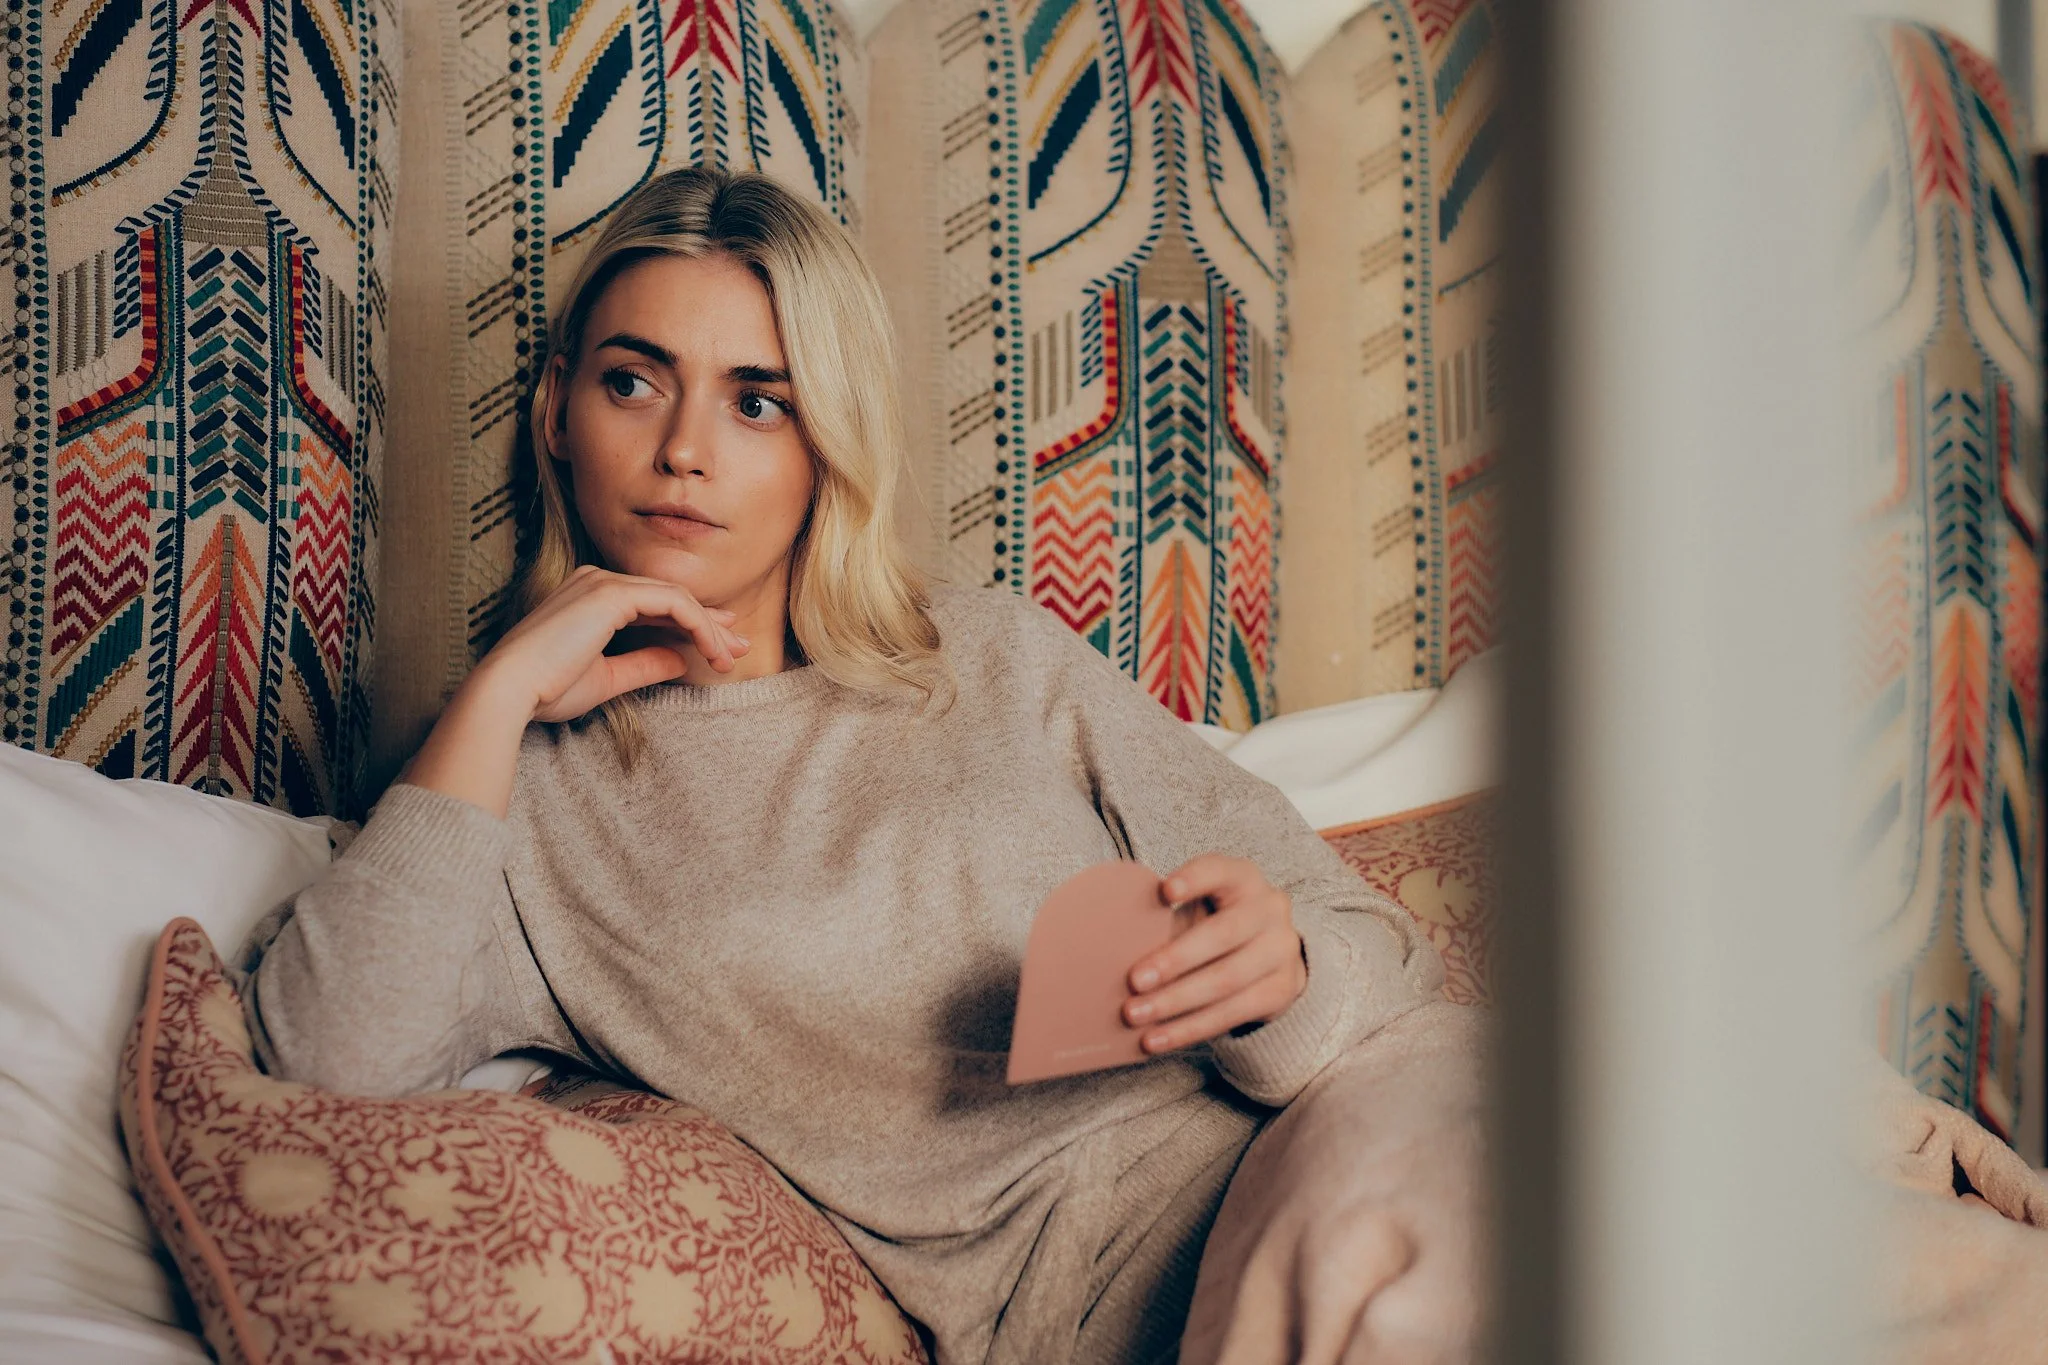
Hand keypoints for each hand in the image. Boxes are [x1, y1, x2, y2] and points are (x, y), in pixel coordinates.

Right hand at [401, 566, 748, 817]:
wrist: (510, 691)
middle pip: (668, 597)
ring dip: (709, 628)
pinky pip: (673, 604)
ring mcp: (603, 582)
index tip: (719, 644)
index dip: (690, 622)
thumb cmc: (546, 690)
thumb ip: (645, 664)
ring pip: (676, 598)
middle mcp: (597, 580)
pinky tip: (713, 651)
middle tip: (740, 645)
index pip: (653, 604)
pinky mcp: (611, 594)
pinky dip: (699, 626)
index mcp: (590, 595)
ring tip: (732, 656)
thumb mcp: (607, 677)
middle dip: (709, 622)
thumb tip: (682, 660)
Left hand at [1122, 854, 1306, 1053]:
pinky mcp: (1281, 990)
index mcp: (1243, 878)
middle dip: (1176, 959)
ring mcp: (1281, 951)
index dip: (1194, 879)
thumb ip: (1167, 917)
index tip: (1164, 892)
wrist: (1271, 956)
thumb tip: (1110, 944)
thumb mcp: (1200, 908)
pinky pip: (1232, 1013)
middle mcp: (1270, 909)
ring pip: (1226, 980)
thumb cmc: (1216, 924)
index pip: (1219, 871)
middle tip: (1134, 981)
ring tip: (1136, 1015)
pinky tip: (1157, 1038)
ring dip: (1175, 1002)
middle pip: (1223, 934)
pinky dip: (1189, 1028)